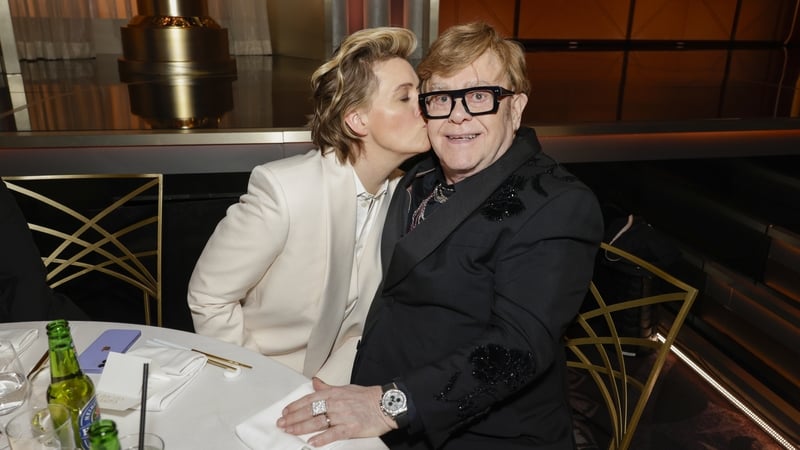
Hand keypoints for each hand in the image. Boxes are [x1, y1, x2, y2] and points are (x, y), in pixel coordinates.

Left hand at [277, 377, 395, 446]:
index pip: (309, 399)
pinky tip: (312, 442)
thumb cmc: (366, 397)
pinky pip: (333, 434)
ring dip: (301, 427)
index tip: (285, 412)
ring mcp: (342, 416)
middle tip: (281, 424)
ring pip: (317, 422)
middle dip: (293, 418)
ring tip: (289, 431)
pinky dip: (322, 438)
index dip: (295, 406)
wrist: (385, 404)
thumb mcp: (345, 388)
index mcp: (333, 393)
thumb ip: (327, 388)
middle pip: (309, 411)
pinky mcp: (350, 428)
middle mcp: (335, 404)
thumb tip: (315, 383)